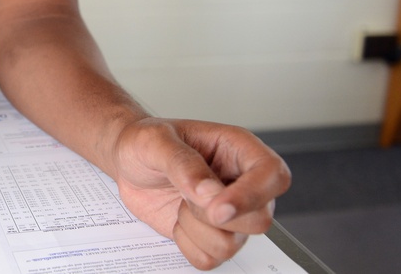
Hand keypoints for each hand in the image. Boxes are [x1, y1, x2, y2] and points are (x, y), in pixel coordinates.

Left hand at [111, 118, 290, 270]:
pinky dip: (187, 244)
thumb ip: (183, 163)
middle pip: (260, 220)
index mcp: (238, 149)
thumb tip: (209, 192)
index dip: (252, 196)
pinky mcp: (212, 234)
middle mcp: (241, 182)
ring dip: (196, 229)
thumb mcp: (155, 141)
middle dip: (214, 216)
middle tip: (186, 196)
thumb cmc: (145, 142)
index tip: (217, 208)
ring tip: (180, 202)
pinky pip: (211, 258)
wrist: (127, 162)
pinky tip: (178, 219)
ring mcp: (230, 213)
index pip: (273, 175)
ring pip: (233, 244)